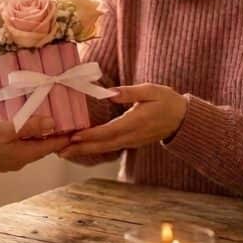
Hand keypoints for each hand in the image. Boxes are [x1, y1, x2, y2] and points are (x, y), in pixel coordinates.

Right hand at [0, 119, 69, 173]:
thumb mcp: (5, 130)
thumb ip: (29, 126)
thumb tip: (53, 123)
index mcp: (26, 155)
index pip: (54, 145)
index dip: (67, 135)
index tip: (79, 123)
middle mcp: (21, 160)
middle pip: (44, 146)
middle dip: (55, 132)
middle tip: (65, 114)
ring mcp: (11, 160)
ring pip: (32, 146)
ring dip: (40, 133)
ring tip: (46, 115)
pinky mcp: (1, 157)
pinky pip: (21, 145)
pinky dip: (27, 135)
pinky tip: (23, 124)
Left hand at [58, 84, 187, 159]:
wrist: (182, 119)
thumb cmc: (167, 101)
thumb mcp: (150, 90)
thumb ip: (130, 92)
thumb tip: (110, 93)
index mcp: (135, 122)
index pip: (109, 131)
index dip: (91, 135)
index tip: (74, 136)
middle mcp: (132, 136)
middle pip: (103, 145)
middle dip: (81, 149)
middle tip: (59, 151)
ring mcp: (131, 142)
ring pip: (105, 149)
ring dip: (84, 151)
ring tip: (64, 152)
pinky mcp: (130, 143)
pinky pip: (109, 148)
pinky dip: (94, 150)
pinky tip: (82, 149)